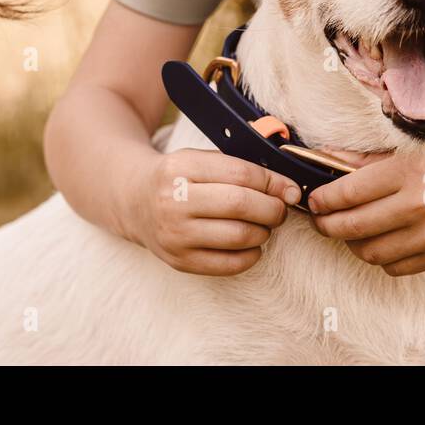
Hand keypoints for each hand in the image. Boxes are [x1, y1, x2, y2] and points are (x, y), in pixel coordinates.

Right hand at [122, 148, 302, 275]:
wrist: (135, 202)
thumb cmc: (179, 178)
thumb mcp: (199, 159)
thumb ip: (239, 168)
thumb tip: (286, 190)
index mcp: (180, 167)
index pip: (240, 174)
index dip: (273, 182)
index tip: (288, 188)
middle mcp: (173, 201)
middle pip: (240, 205)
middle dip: (272, 208)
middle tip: (279, 209)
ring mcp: (174, 234)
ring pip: (238, 236)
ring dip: (263, 232)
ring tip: (264, 225)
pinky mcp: (179, 261)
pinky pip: (229, 264)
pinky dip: (251, 256)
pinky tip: (251, 244)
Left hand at [305, 129, 424, 275]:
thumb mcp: (408, 152)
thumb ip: (363, 162)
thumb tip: (322, 162)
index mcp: (407, 173)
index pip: (348, 193)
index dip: (322, 200)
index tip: (313, 200)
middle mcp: (418, 206)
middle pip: (352, 226)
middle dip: (326, 225)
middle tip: (319, 219)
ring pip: (369, 252)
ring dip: (351, 243)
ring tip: (349, 229)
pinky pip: (393, 267)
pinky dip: (379, 256)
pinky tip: (379, 240)